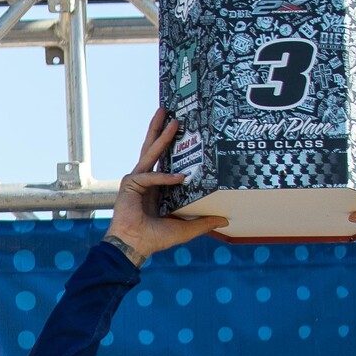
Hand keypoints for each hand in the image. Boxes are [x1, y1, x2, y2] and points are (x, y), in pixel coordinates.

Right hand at [104, 109, 224, 265]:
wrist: (135, 245)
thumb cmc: (154, 238)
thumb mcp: (185, 228)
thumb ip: (203, 222)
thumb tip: (225, 219)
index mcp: (156, 187)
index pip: (162, 160)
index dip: (168, 144)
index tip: (178, 129)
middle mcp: (145, 180)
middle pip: (152, 149)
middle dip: (160, 130)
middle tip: (168, 111)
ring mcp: (136, 180)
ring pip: (150, 153)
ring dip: (160, 136)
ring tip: (171, 120)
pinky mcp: (130, 184)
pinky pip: (150, 175)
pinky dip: (165, 177)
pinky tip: (180, 178)